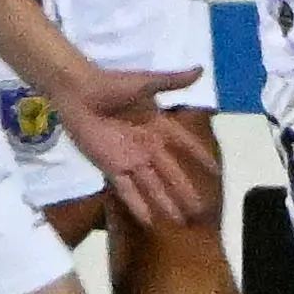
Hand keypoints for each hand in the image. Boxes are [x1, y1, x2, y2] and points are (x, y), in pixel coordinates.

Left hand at [50, 66, 216, 226]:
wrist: (78, 94)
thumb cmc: (111, 85)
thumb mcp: (145, 82)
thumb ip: (172, 82)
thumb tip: (200, 70)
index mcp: (158, 126)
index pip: (185, 145)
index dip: (199, 158)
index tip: (216, 173)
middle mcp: (148, 146)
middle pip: (171, 173)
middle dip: (185, 191)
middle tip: (201, 211)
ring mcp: (130, 159)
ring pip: (152, 186)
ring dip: (166, 203)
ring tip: (180, 222)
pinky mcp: (111, 168)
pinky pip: (127, 190)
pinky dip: (138, 205)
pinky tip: (150, 220)